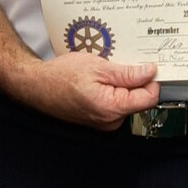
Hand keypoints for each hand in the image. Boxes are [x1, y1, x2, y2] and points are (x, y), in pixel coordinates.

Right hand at [15, 51, 158, 129]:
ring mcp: (104, 123)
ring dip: (121, 84)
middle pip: (139, 99)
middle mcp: (110, 121)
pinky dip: (112, 90)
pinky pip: (115, 104)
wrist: (37, 86)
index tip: (147, 64)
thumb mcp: (98, 67)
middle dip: (134, 80)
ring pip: (127, 101)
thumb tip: (150, 73)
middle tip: (118, 63)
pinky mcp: (99, 120)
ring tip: (104, 71)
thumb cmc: (61, 76)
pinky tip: (98, 80)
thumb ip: (127, 73)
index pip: (148, 98)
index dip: (151, 79)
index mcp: (112, 108)